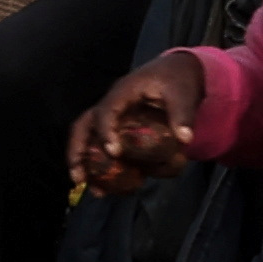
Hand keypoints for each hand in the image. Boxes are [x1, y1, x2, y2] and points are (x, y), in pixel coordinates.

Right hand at [66, 63, 207, 196]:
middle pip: (83, 126)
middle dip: (77, 151)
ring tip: (93, 189)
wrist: (178, 72)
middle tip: (78, 177)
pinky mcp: (120, 129)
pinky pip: (104, 147)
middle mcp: (112, 106)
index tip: (113, 152)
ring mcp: (114, 118)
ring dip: (85, 163)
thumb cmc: (177, 80)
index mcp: (123, 93)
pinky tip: (111, 187)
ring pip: (88, 138)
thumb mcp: (183, 94)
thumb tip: (185, 139)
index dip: (106, 131)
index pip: (106, 111)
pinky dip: (105, 166)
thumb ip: (183, 115)